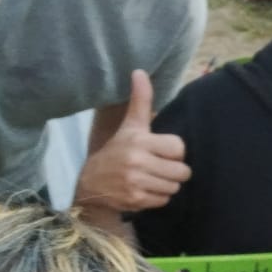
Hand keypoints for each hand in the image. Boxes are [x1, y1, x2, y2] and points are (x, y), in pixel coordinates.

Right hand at [73, 70, 190, 212]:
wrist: (89, 182)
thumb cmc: (116, 150)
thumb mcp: (130, 125)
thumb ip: (141, 100)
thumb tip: (140, 71)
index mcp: (139, 141)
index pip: (179, 148)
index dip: (174, 151)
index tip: (161, 151)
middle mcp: (138, 162)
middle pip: (182, 171)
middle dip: (174, 170)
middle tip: (159, 166)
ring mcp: (137, 183)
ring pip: (174, 187)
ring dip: (167, 184)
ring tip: (152, 177)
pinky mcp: (136, 200)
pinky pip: (164, 200)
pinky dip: (158, 197)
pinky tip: (145, 189)